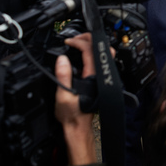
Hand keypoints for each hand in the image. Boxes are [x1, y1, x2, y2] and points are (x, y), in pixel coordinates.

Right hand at [54, 33, 98, 165]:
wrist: (78, 127)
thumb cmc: (72, 115)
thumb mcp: (63, 95)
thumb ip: (63, 76)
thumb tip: (62, 59)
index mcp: (92, 75)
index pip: (90, 50)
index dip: (79, 42)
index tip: (68, 42)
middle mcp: (99, 74)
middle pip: (100, 47)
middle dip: (87, 38)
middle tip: (74, 39)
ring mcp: (100, 76)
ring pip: (103, 53)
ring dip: (91, 44)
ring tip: (78, 43)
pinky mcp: (98, 80)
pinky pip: (99, 61)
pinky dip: (92, 52)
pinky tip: (82, 54)